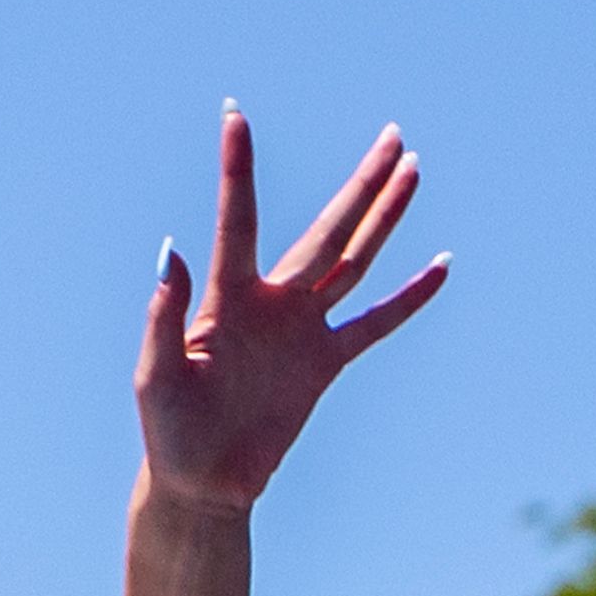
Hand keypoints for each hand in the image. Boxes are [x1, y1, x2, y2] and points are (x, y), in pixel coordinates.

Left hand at [136, 101, 448, 511]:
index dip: (235, 168)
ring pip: (355, 261)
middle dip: (361, 184)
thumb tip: (170, 250)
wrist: (201, 481)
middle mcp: (272, 301)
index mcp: (226, 296)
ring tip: (412, 171)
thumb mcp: (155, 372)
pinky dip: (408, 298)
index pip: (236, 218)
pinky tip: (439, 267)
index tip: (235, 113)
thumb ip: (165, 313)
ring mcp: (303, 329)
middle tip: (393, 135)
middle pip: (328, 229)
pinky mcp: (326, 363)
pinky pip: (375, 324)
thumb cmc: (168, 427)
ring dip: (384, 218)